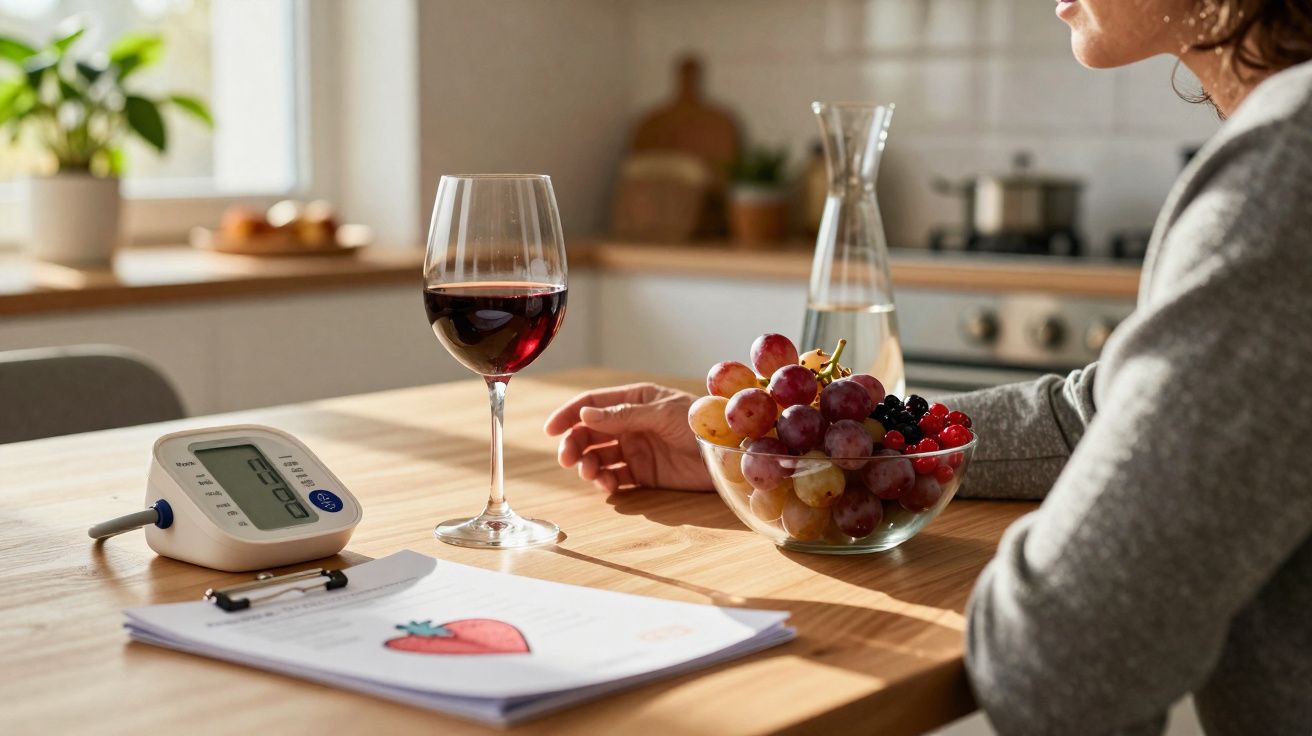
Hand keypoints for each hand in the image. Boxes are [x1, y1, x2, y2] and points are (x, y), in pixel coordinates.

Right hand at [544, 383, 712, 492]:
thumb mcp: (661, 414)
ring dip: (588, 465)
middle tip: (568, 460)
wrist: (727, 453)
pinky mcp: (645, 473)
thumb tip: (584, 415)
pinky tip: (607, 485)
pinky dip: (606, 482)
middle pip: (590, 433)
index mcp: (634, 400)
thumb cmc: (699, 423)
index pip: (592, 404)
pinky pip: (617, 477)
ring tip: (591, 474)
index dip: (569, 415)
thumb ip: (623, 416)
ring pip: (599, 456)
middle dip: (575, 445)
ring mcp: (636, 448)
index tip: (550, 430)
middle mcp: (630, 423)